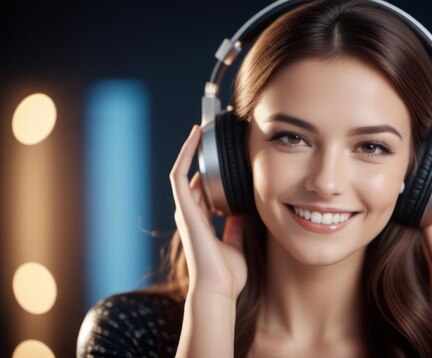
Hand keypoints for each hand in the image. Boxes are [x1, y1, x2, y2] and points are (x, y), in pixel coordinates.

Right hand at [169, 125, 246, 299]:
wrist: (219, 289)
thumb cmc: (228, 273)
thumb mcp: (237, 242)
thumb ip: (237, 226)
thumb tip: (245, 211)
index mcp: (201, 221)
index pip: (204, 188)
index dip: (212, 169)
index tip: (225, 153)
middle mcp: (190, 213)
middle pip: (194, 175)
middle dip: (204, 154)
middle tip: (217, 131)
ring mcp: (185, 210)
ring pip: (185, 170)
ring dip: (194, 147)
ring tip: (205, 126)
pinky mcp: (184, 208)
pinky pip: (180, 174)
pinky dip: (187, 154)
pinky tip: (196, 136)